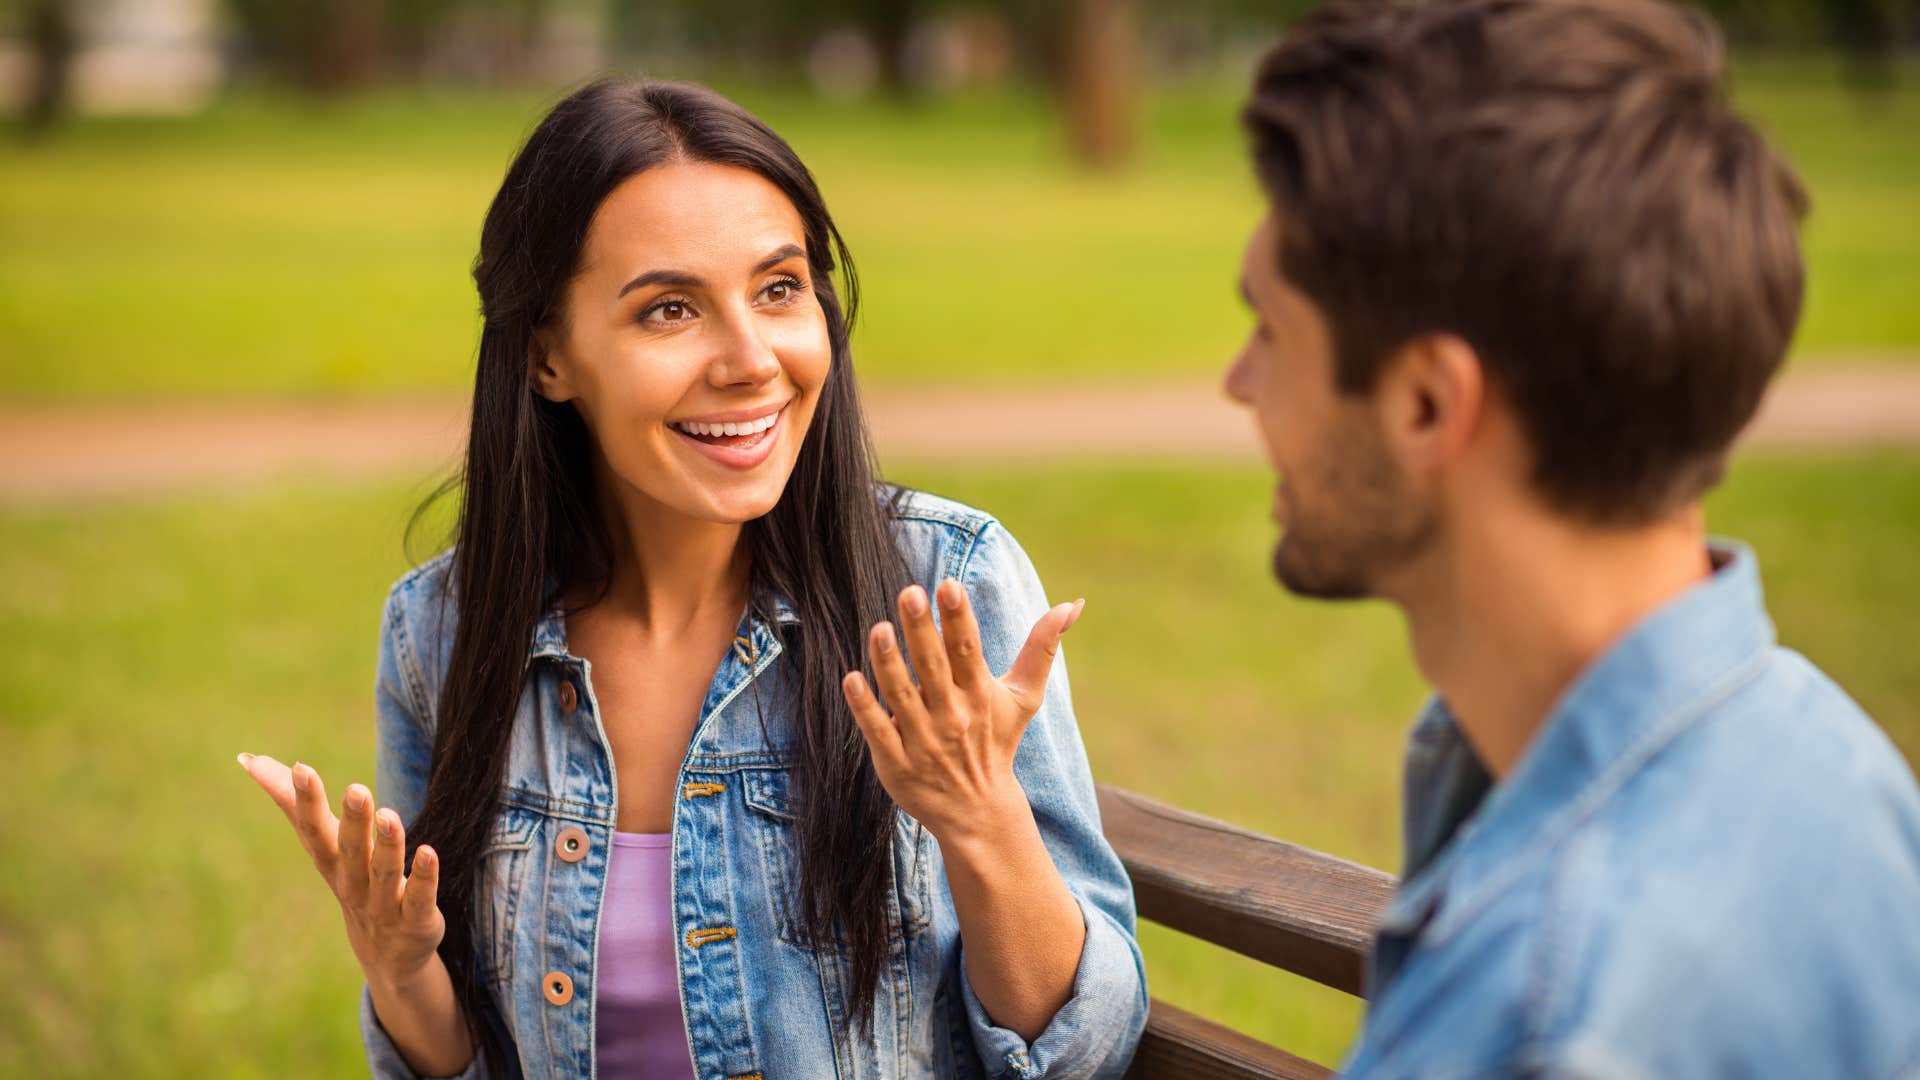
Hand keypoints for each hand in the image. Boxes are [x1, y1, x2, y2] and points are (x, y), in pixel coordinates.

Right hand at [237, 753, 445, 990]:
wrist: (387, 956)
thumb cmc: (352, 882)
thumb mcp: (323, 845)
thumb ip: (292, 803)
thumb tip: (249, 759)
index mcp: (330, 862)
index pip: (314, 831)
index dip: (306, 802)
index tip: (301, 769)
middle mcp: (352, 884)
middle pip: (349, 852)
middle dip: (352, 822)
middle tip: (356, 789)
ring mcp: (383, 905)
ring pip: (384, 874)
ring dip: (387, 846)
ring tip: (389, 815)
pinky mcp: (415, 920)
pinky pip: (419, 898)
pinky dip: (423, 877)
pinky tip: (429, 852)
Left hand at [841, 581, 1083, 843]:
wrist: (978, 811)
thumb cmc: (997, 742)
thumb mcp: (1024, 697)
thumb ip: (1042, 648)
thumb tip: (1072, 603)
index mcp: (979, 695)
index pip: (968, 651)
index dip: (958, 618)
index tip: (948, 586)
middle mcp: (952, 715)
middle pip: (934, 667)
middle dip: (922, 630)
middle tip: (909, 592)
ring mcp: (923, 741)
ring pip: (902, 695)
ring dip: (889, 662)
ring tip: (880, 629)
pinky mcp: (896, 763)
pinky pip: (877, 731)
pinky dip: (865, 707)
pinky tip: (851, 679)